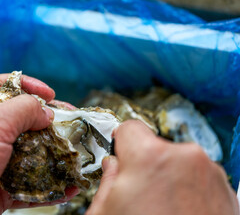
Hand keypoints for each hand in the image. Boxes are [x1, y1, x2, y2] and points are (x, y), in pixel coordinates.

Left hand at [0, 74, 77, 214]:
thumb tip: (46, 112)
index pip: (6, 85)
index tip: (50, 94)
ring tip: (75, 156)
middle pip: (25, 121)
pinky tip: (67, 188)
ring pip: (31, 153)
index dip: (28, 85)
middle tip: (71, 124)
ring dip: (54, 156)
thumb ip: (23, 111)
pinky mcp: (2, 185)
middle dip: (49, 124)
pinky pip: (31, 184)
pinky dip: (49, 187)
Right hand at [87, 120, 238, 214]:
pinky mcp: (229, 194)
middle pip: (155, 148)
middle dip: (145, 167)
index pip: (129, 128)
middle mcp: (188, 159)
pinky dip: (188, 193)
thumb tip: (113, 166)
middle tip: (139, 198)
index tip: (119, 158)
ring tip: (162, 213)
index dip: (120, 143)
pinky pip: (198, 180)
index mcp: (152, 159)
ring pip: (178, 164)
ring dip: (169, 180)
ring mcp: (212, 176)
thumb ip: (107, 181)